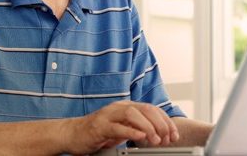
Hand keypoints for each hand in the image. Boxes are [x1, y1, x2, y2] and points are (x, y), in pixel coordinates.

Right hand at [62, 100, 179, 154]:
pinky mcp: (100, 125)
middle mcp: (120, 107)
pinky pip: (117, 126)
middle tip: (167, 138)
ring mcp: (109, 114)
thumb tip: (158, 134)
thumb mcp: (122, 128)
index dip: (165, 121)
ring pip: (133, 114)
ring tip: (156, 140)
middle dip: (160, 124)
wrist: (73, 133)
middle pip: (145, 109)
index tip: (173, 135)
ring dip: (148, 127)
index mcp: (127, 106)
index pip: (152, 109)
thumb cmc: (99, 131)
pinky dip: (130, 131)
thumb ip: (137, 128)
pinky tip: (139, 137)